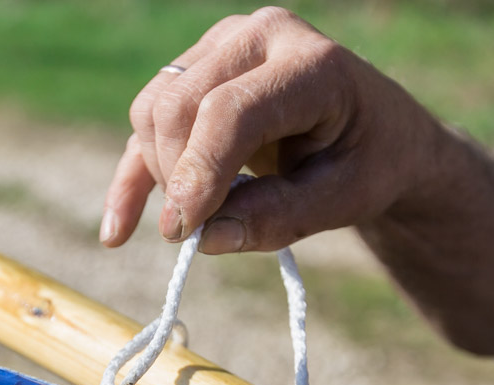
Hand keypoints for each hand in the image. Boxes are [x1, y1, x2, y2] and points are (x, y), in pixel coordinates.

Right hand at [99, 6, 445, 254]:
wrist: (376, 136)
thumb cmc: (368, 163)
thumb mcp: (344, 199)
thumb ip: (280, 217)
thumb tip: (207, 237)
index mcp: (309, 63)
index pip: (229, 110)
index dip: (200, 173)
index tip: (189, 232)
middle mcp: (257, 38)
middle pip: (180, 106)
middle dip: (177, 178)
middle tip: (199, 235)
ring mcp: (220, 49)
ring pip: (153, 110)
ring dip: (162, 175)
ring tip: (200, 218)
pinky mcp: (195, 73)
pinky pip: (145, 124)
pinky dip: (131, 178)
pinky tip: (117, 233)